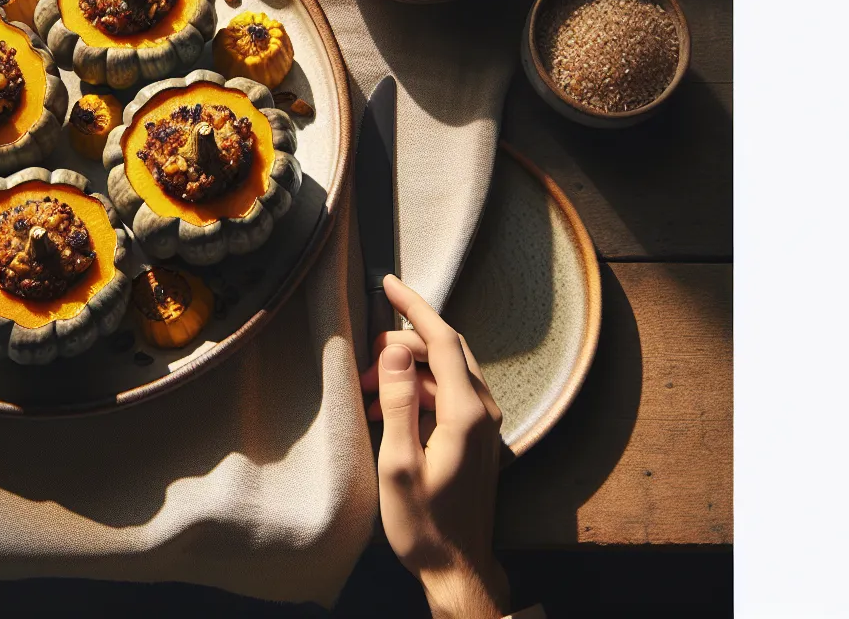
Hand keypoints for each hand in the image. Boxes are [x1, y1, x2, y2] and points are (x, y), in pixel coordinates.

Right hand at [362, 275, 507, 618]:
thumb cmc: (423, 523)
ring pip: (447, 370)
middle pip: (446, 349)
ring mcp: (485, 424)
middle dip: (403, 340)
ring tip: (368, 392)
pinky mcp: (479, 436)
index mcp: (465, 412)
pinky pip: (449, 393)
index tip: (387, 282)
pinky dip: (418, 389)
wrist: (458, 566)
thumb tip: (393, 350)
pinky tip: (389, 410)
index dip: (413, 307)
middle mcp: (483, 410)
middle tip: (364, 360)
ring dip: (407, 368)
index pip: (441, 340)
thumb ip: (399, 402)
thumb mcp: (398, 464)